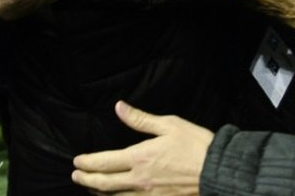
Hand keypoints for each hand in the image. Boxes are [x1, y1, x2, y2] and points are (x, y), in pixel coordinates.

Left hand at [71, 100, 211, 193]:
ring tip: (90, 187)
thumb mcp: (168, 125)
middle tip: (76, 175)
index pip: (104, 162)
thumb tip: (119, 107)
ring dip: (99, 192)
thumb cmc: (196, 145)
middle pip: (104, 183)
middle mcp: (140, 179)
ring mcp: (149, 195)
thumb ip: (140, 119)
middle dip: (86, 179)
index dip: (87, 162)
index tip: (77, 161)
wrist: (219, 171)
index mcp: (140, 157)